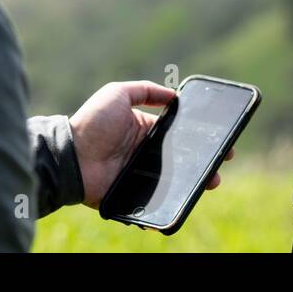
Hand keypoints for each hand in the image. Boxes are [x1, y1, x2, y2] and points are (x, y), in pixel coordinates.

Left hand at [69, 80, 234, 208]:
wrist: (70, 156)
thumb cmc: (92, 122)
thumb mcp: (117, 93)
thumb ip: (145, 90)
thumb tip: (175, 95)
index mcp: (143, 129)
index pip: (176, 133)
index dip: (197, 136)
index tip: (219, 138)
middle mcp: (144, 152)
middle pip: (180, 158)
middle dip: (203, 161)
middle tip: (221, 163)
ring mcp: (139, 175)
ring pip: (174, 180)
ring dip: (195, 181)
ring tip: (210, 182)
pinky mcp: (133, 194)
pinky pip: (156, 199)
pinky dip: (171, 201)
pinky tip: (187, 199)